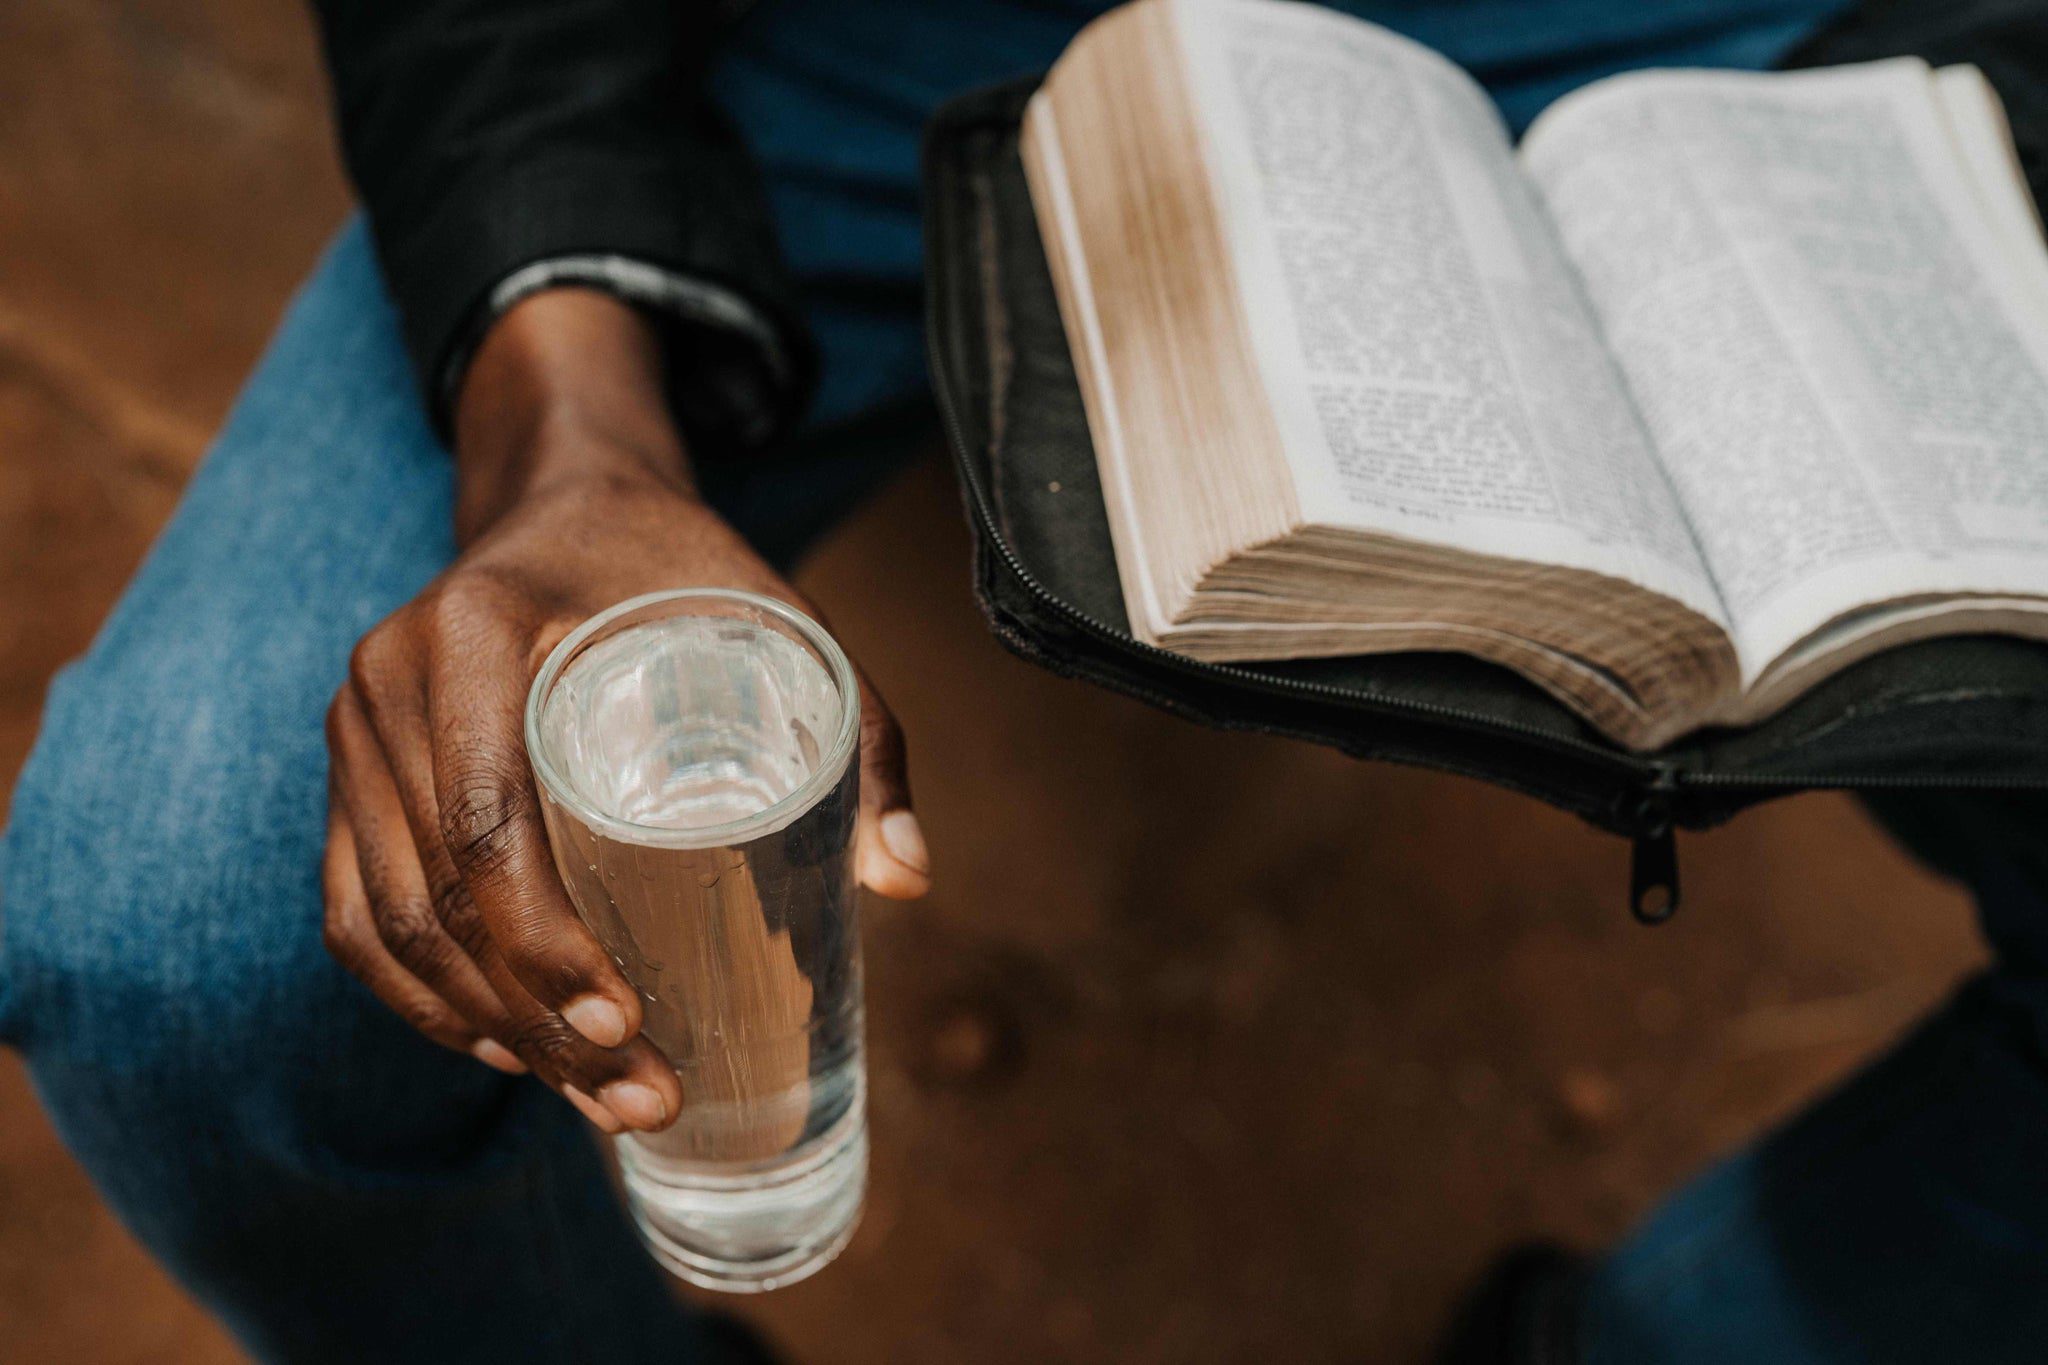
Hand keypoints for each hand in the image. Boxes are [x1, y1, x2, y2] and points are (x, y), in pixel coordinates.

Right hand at [321, 290, 929, 1133]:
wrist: (566, 502)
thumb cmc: (676, 567)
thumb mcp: (777, 620)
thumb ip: (856, 737)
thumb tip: (908, 882)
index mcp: (477, 632)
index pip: (485, 820)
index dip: (544, 944)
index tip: (628, 1024)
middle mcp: (388, 680)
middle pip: (434, 893)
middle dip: (532, 1018)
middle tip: (635, 1093)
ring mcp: (354, 731)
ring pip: (385, 922)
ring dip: (479, 1028)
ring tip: (590, 1094)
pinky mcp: (349, 773)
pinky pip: (352, 911)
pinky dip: (416, 997)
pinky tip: (500, 1045)